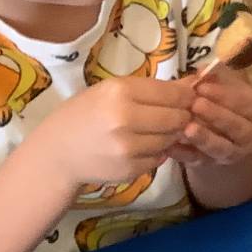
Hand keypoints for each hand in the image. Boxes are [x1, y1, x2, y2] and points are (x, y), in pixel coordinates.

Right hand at [32, 76, 194, 190]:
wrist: (57, 153)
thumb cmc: (84, 114)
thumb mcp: (112, 90)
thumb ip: (152, 88)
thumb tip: (194, 82)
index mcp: (120, 92)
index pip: (172, 93)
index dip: (187, 95)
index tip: (190, 96)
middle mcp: (126, 119)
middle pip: (177, 117)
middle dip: (183, 116)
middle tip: (179, 114)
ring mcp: (128, 148)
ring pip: (170, 139)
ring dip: (171, 135)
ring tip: (155, 129)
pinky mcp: (130, 170)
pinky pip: (159, 158)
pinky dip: (157, 152)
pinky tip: (142, 146)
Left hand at [168, 67, 251, 167]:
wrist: (223, 128)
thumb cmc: (226, 98)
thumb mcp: (227, 83)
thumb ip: (217, 74)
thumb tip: (202, 69)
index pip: (247, 104)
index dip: (225, 95)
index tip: (203, 86)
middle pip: (238, 128)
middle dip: (216, 116)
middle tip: (195, 104)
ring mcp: (233, 153)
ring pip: (221, 148)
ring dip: (204, 138)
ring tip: (187, 128)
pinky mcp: (212, 164)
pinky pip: (198, 161)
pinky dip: (184, 154)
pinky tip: (171, 145)